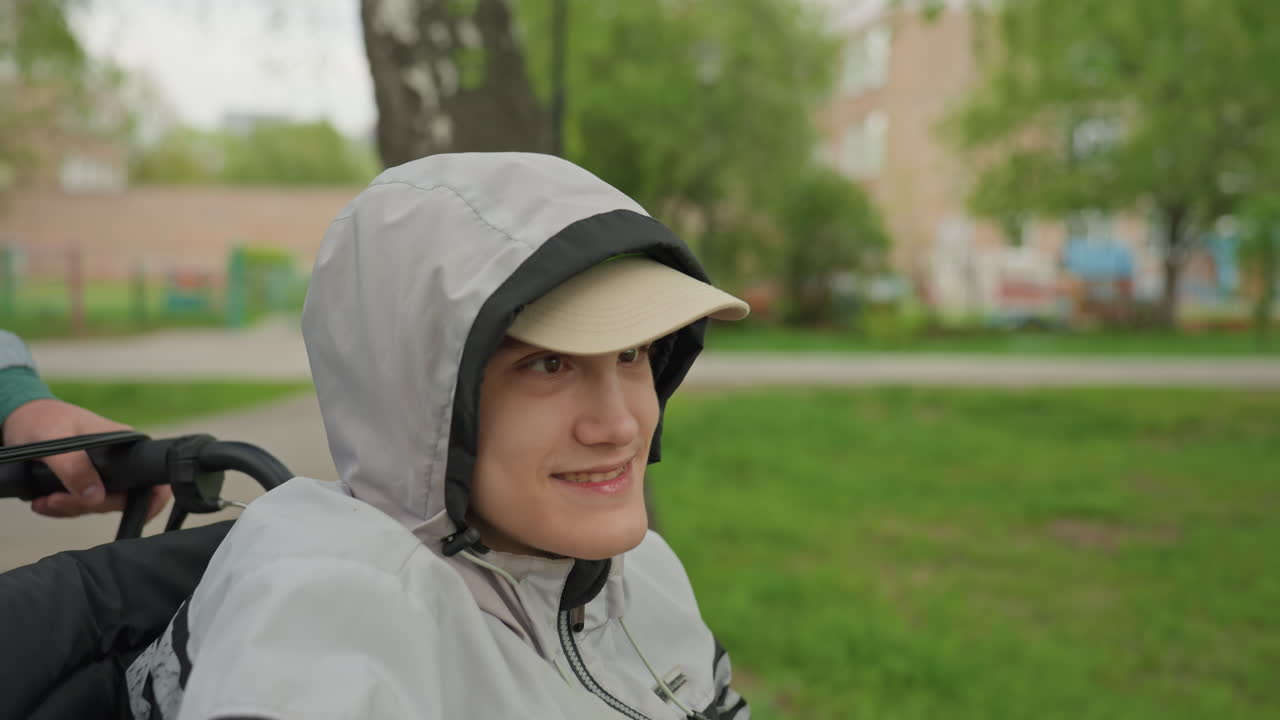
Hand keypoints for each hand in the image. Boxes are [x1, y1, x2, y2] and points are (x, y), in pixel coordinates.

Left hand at [2, 398, 171, 518]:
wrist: (24, 416)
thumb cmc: (42, 419)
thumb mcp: (55, 440)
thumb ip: (75, 468)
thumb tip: (95, 496)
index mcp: (126, 446)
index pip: (152, 480)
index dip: (150, 501)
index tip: (130, 514)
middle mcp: (121, 460)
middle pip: (121, 499)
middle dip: (87, 506)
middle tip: (55, 500)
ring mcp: (104, 472)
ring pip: (99, 504)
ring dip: (70, 508)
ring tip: (44, 501)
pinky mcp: (87, 481)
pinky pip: (83, 504)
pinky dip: (64, 507)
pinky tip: (45, 501)